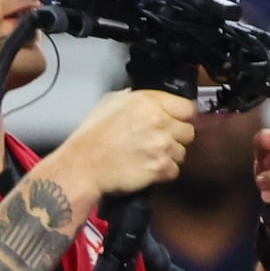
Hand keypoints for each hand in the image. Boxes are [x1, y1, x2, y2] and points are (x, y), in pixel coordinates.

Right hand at [42, 88, 196, 201]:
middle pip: (188, 131)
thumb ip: (137, 98)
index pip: (188, 108)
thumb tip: (152, 99)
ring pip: (182, 152)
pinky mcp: (160, 167)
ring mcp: (161, 145)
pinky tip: (147, 168)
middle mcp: (159, 121)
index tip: (175, 122)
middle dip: (175, 137)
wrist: (81, 166)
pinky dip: (163, 172)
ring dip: (169, 155)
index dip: (181, 116)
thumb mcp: (110, 102)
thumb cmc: (91, 137)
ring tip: (148, 156)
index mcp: (148, 102)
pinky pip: (174, 170)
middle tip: (157, 141)